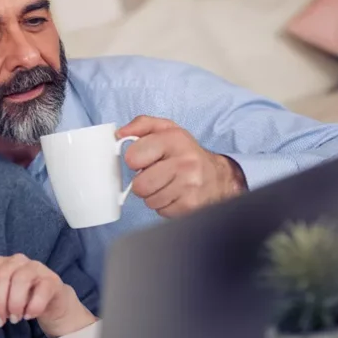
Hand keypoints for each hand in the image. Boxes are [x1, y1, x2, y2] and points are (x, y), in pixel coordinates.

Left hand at [0, 254, 95, 337]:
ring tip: (14, 319)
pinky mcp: (52, 279)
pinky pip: (41, 290)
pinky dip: (33, 306)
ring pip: (20, 281)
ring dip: (14, 304)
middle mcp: (16, 261)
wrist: (51, 302)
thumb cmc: (21, 300)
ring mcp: (36, 267)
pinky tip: (29, 315)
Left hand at [118, 116, 247, 217]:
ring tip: (168, 185)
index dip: (134, 160)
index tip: (144, 160)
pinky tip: (176, 195)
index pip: (133, 157)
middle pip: (140, 185)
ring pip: (149, 201)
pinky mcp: (191, 205)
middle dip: (143, 183)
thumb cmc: (186, 153)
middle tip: (156, 176)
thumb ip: (141, 125)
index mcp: (174, 139)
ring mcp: (189, 185)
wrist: (218, 176)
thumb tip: (119, 134)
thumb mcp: (167, 130)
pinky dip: (165, 206)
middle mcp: (185, 162)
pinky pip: (161, 212)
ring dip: (154, 195)